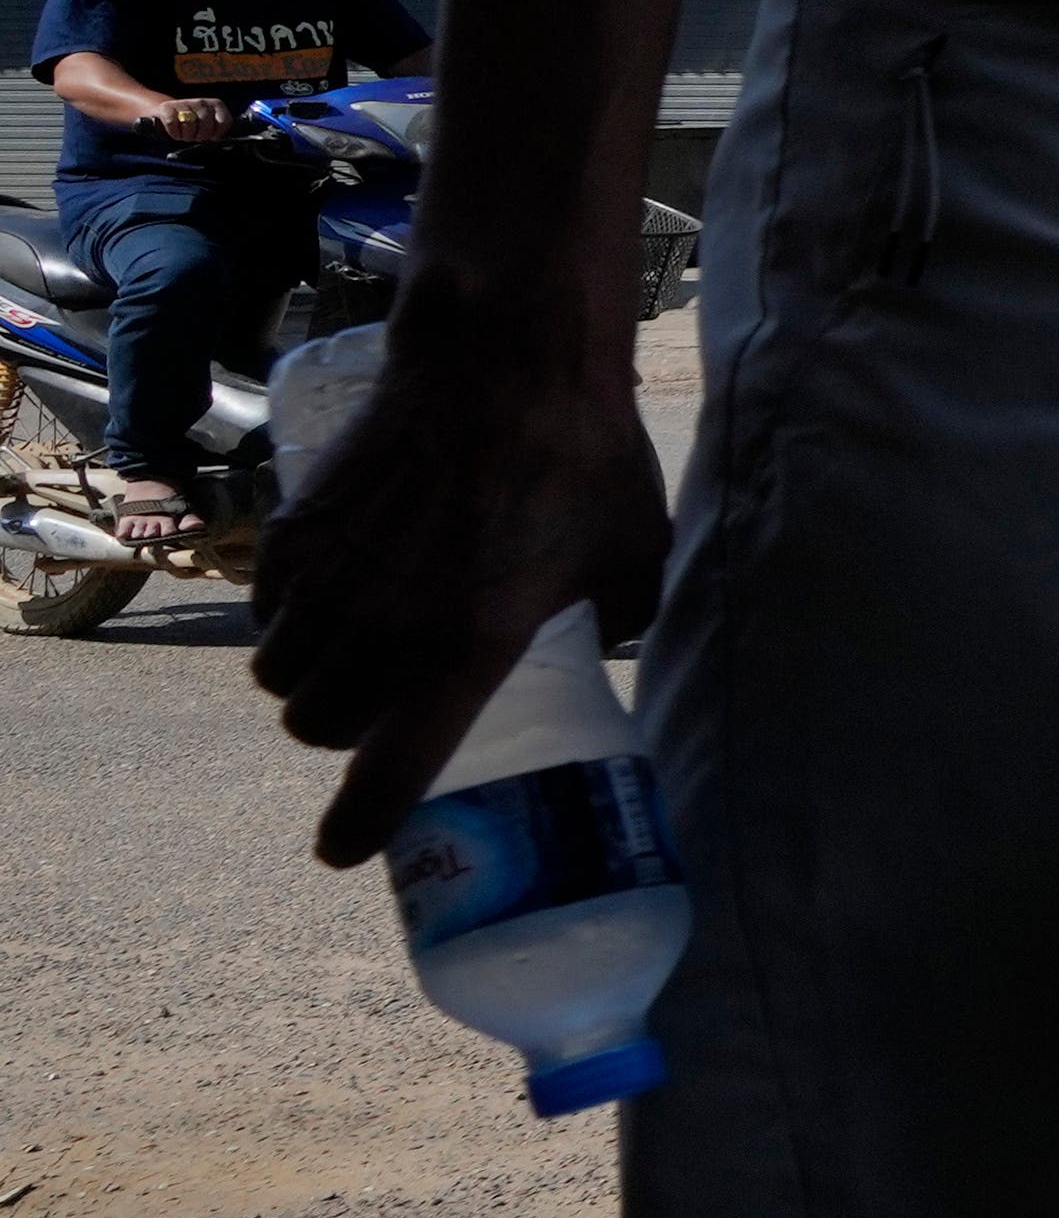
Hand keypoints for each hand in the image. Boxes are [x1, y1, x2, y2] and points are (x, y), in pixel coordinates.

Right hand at [161, 94, 261, 147]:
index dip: (218, 134)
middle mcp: (202, 102)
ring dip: (186, 136)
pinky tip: (175, 130)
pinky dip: (174, 133)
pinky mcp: (167, 108)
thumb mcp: (209, 125)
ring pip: (190, 127)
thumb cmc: (193, 124)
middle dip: (200, 136)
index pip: (225, 122)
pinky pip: (173, 125)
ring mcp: (185, 103)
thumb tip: (229, 146)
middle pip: (207, 127)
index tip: (212, 137)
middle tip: (195, 136)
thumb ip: (220, 131)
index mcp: (216, 105)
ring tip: (185, 133)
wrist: (167, 112)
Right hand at [253, 315, 672, 865]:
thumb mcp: (631, 562)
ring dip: (306, 684)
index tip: (346, 851)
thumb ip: (614, 620)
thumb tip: (607, 642)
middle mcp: (380, 627)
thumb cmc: (580, 463)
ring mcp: (328, 579)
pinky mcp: (297, 531)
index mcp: (465, 650)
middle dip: (338, 739)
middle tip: (376, 720)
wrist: (502, 366)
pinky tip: (330, 602)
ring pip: (278, 676)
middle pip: (314, 729)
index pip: (391, 771)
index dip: (363, 823)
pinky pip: (267, 611)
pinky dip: (286, 623)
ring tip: (351, 662)